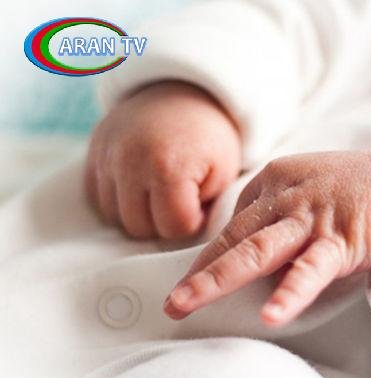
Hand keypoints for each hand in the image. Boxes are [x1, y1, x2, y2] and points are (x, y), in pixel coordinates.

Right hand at [85, 81, 240, 238]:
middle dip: (164, 222)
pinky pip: (97, 199)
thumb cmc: (210, 139)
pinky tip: (140, 187)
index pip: (173, 227)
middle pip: (140, 228)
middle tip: (181, 198)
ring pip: (115, 218)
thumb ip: (204, 210)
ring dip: (140, 213)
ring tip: (161, 191)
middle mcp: (128, 162)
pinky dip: (119, 201)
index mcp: (167, 167)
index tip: (201, 202)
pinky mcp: (92, 152)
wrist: (184, 92)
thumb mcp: (223, 173)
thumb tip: (180, 236)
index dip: (192, 221)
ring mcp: (105, 156)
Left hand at [163, 151, 370, 325]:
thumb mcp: (311, 188)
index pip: (234, 222)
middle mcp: (285, 195)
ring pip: (256, 250)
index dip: (213, 254)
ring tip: (187, 303)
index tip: (197, 278)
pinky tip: (272, 315)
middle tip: (173, 300)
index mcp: (276, 178)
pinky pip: (310, 270)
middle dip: (199, 270)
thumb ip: (281, 211)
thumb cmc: (361, 191)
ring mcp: (310, 216)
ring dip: (218, 278)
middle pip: (234, 237)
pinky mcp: (339, 238)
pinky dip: (291, 292)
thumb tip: (254, 248)